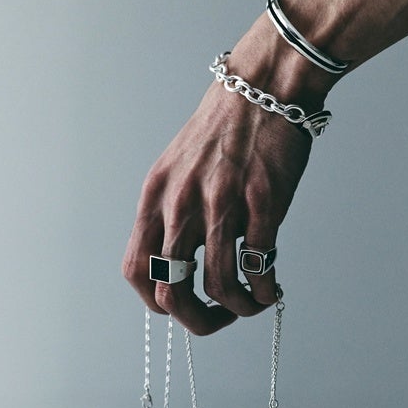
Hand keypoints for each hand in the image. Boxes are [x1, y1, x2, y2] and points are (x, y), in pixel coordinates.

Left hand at [122, 70, 312, 335]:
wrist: (263, 87)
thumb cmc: (224, 131)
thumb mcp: (179, 169)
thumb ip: (173, 212)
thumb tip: (178, 265)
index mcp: (156, 198)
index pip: (136, 270)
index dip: (156, 302)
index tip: (182, 306)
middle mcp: (181, 204)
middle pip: (172, 290)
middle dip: (197, 320)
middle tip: (219, 319)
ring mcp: (221, 204)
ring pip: (218, 285)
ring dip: (238, 309)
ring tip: (253, 305)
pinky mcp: (260, 203)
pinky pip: (257, 265)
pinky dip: (264, 290)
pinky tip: (271, 290)